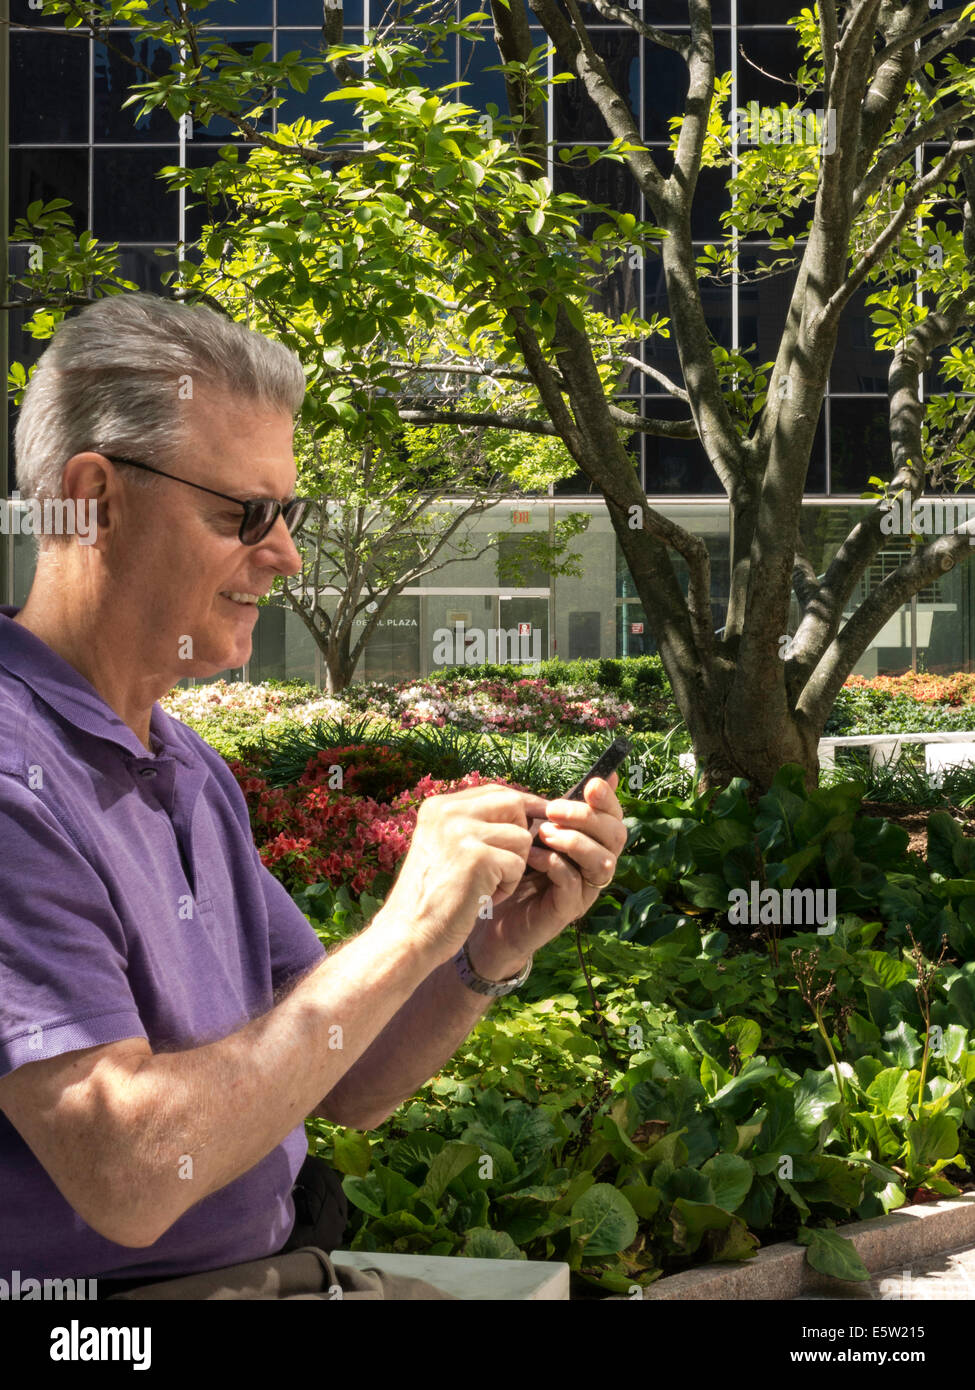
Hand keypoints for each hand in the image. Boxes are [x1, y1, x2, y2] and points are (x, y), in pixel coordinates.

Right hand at [380, 782, 551, 966]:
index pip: (495, 790)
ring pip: (521, 836)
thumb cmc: (430, 896)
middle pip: (514, 804)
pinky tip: (483, 898)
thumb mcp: (444, 846)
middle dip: (521, 833)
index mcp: (438, 806)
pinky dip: (508, 887)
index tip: (537, 822)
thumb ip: (473, 824)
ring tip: (486, 886)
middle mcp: (448, 811)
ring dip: (513, 866)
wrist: (408, 933)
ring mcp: (462, 832)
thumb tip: (525, 807)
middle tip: (506, 864)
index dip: (521, 806)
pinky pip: (518, 864)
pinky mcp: (478, 857)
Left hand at [466, 773, 627, 978]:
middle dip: (588, 817)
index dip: (609, 800)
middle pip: (616, 836)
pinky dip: (554, 864)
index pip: (616, 819)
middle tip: (554, 810)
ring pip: (602, 861)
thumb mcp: (533, 831)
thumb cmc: (516, 866)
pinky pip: (573, 882)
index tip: (590, 785)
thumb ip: (556, 810)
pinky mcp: (567, 909)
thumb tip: (578, 777)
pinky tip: (532, 856)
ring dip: (574, 841)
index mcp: (593, 844)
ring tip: (543, 833)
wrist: (491, 912)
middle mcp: (596, 867)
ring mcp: (585, 890)